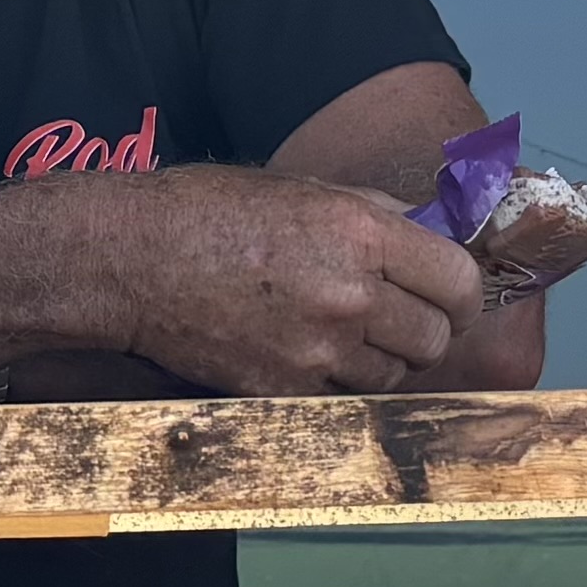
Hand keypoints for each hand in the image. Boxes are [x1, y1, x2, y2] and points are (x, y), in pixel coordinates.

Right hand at [114, 165, 482, 396]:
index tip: (446, 295)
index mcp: (357, 232)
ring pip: (394, 375)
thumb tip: (428, 232)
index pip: (459, 281)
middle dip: (423, 329)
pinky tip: (302, 352)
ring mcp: (316, 348)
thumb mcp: (296, 189)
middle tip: (395, 318)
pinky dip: (335, 381)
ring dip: (380, 359)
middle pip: (435, 337)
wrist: (127, 258)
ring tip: (340, 334)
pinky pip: (343, 397)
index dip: (459, 292)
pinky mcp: (283, 388)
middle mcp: (348, 293)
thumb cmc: (202, 211)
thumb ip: (370, 212)